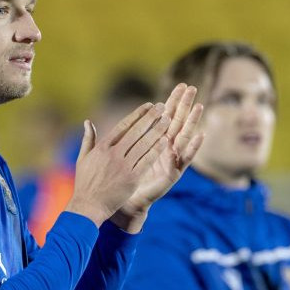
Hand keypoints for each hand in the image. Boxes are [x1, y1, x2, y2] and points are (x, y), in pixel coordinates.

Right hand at [66, 102, 169, 226]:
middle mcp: (113, 154)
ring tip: (168, 120)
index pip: (123, 126)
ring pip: (143, 144)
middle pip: (135, 132)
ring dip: (157, 131)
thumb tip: (87, 122)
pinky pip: (146, 161)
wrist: (89, 206)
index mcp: (102, 148)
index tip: (148, 106)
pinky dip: (156, 150)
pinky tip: (165, 141)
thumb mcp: (83, 158)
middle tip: (162, 107)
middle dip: (150, 118)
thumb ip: (88, 139)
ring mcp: (123, 166)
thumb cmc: (85, 183)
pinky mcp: (131, 178)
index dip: (137, 115)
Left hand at [110, 84, 204, 232]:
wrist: (125, 204)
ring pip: (183, 136)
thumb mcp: (108, 155)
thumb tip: (88, 121)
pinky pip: (184, 159)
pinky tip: (201, 134)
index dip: (170, 102)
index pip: (162, 117)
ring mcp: (169, 160)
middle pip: (175, 122)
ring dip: (191, 121)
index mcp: (150, 142)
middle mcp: (163, 148)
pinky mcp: (172, 173)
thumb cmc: (119, 180)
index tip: (178, 85)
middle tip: (191, 88)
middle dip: (183, 105)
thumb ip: (99, 139)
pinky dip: (193, 147)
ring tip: (199, 105)